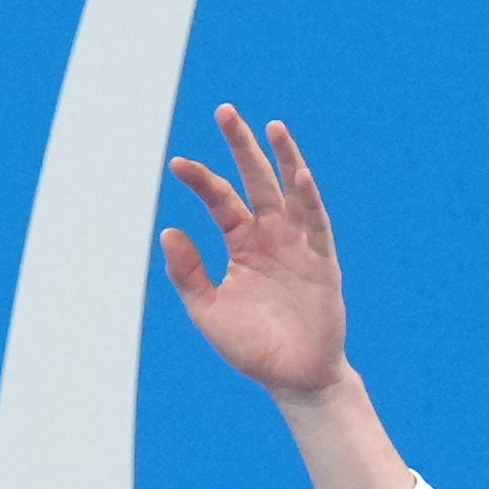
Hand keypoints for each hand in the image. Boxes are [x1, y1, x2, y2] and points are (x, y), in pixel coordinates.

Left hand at [158, 105, 347, 400]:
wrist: (293, 377)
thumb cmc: (252, 346)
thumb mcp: (208, 313)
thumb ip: (188, 274)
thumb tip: (167, 231)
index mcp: (242, 244)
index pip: (220, 201)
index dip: (200, 181)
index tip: (177, 163)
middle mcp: (270, 235)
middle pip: (255, 180)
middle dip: (241, 146)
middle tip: (224, 111)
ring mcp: (298, 244)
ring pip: (289, 191)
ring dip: (282, 158)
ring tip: (271, 126)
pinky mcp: (322, 260)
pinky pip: (316, 224)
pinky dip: (308, 200)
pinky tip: (300, 175)